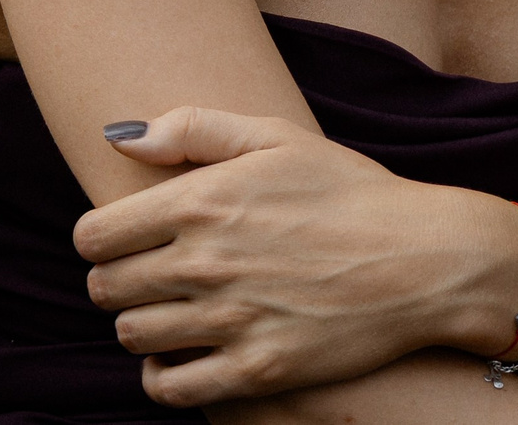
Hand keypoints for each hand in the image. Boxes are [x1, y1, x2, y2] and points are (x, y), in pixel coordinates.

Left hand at [75, 107, 517, 408]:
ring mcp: (230, 320)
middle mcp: (206, 262)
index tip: (125, 240)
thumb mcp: (276, 137)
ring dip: (141, 326)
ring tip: (172, 312)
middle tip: (153, 277)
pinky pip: (170, 389)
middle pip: (105, 289)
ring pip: (132, 338)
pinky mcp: (257, 371)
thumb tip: (118, 136)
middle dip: (118, 282)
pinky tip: (184, 355)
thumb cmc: (349, 191)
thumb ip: (192, 128)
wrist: (424, 258)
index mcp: (201, 200)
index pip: (92, 236)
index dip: (100, 239)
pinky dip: (164, 376)